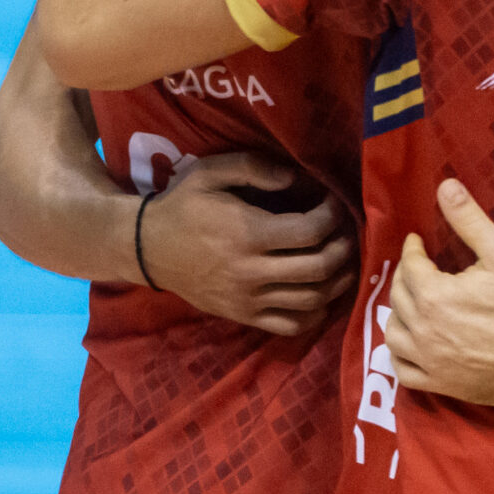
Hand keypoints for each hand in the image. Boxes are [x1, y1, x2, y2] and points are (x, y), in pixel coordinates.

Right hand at [138, 151, 353, 336]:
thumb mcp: (210, 172)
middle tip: (346, 231)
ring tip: (344, 260)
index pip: (310, 231)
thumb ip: (255, 168)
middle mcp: (251, 272)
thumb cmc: (182, 206)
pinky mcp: (244, 316)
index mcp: (246, 234)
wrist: (146, 249)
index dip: (332, 214)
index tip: (332, 202)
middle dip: (343, 247)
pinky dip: (316, 313)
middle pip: (319, 267)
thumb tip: (297, 179)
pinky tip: (322, 293)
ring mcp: (248, 299)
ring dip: (338, 280)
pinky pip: (291, 325)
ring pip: (311, 300)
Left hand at [379, 179, 493, 406]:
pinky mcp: (442, 385)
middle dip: (404, 278)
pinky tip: (410, 345)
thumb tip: (445, 186)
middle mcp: (424, 331)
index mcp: (435, 296)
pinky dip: (400, 357)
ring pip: (393, 336)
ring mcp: (431, 362)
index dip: (411, 251)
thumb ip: (469, 220)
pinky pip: (405, 373)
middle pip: (398, 299)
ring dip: (398, 315)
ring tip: (411, 304)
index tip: (416, 243)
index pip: (409, 267)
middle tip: (416, 268)